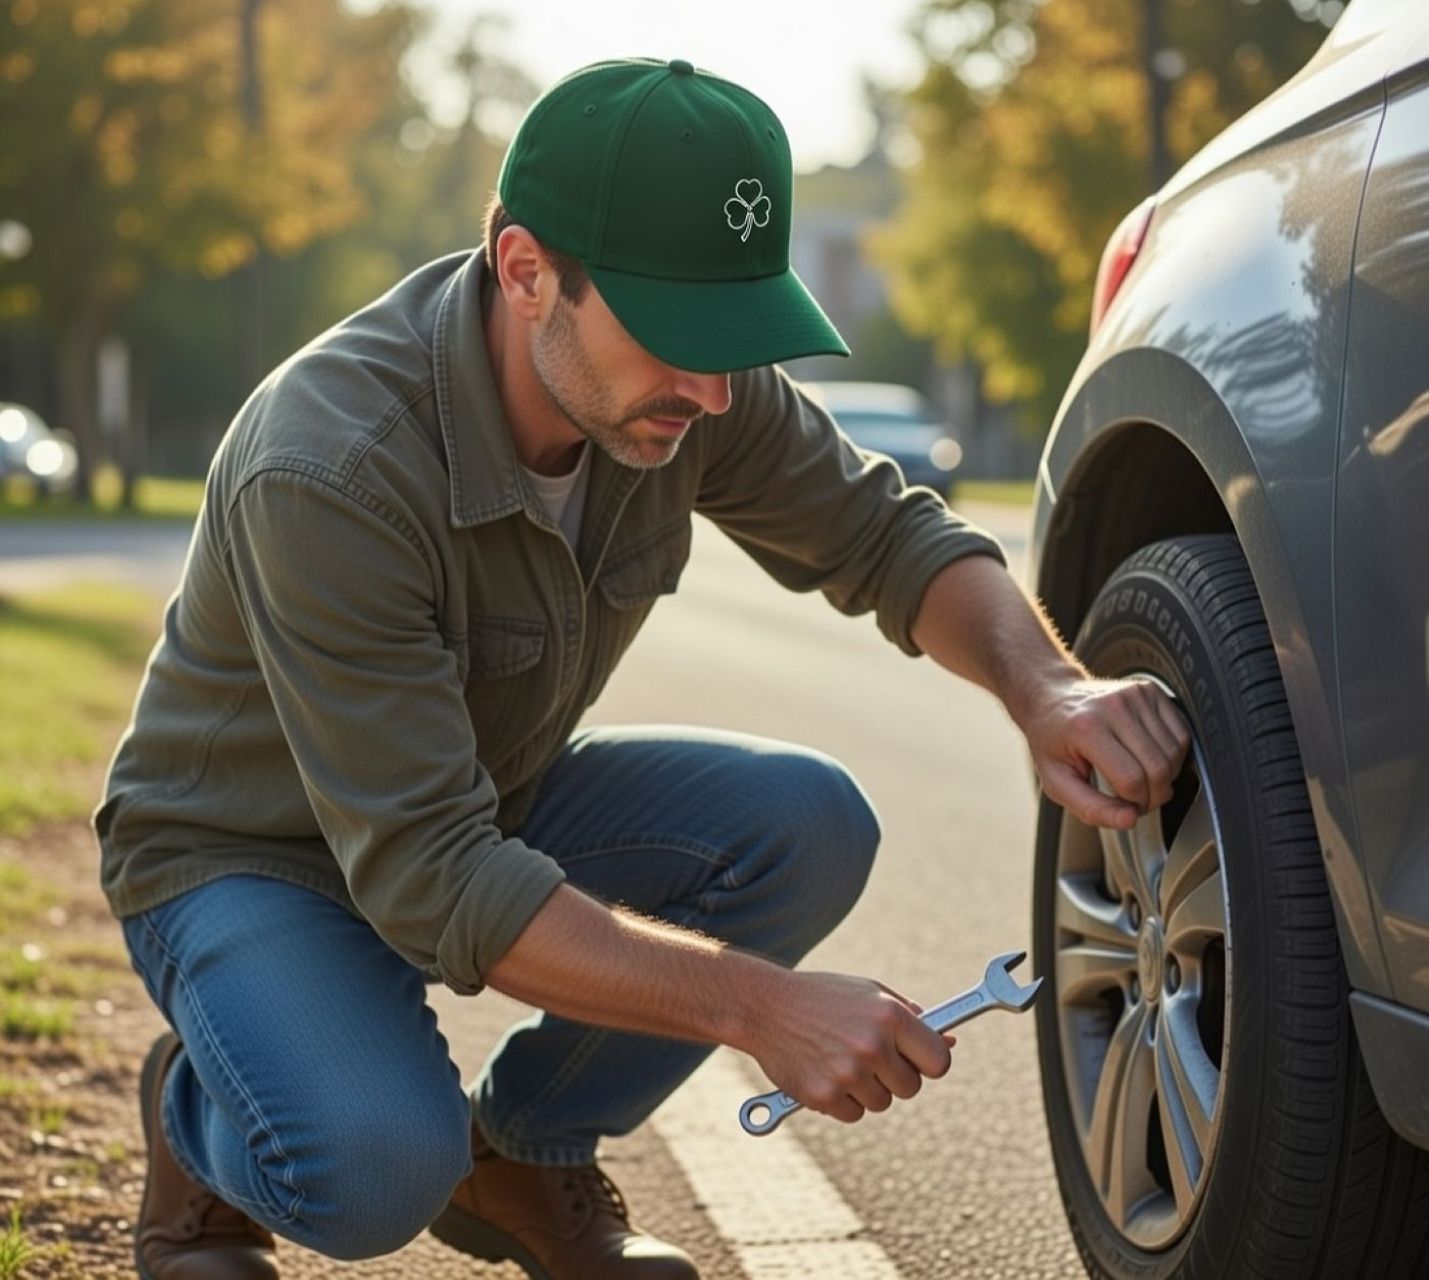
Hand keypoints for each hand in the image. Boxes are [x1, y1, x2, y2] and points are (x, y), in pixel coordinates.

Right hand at [744, 970, 954, 1123]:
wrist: (764, 1006)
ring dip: (866, 1089)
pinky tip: (824, 1071)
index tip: (918, 1060)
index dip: (930, 1063)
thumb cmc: (823, 997)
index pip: (940, 1061)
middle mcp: (873, 1046)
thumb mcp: (870, 993)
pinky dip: (842, 1101)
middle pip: (911, 1088)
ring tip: (839, 1058)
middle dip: (895, 1077)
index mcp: (890, 1017)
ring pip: (881, 1103)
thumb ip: (910, 1016)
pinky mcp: (825, 1096)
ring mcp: (848, 1074)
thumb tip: (949, 1041)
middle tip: (869, 1056)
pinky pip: (853, 1114)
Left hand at [1017, 672, 1191, 829]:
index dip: (1135, 804)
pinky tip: (1151, 760)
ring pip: (1174, 752)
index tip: (1127, 807)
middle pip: (1158, 767)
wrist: (1050, 698)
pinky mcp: (1150, 690)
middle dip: (1155, 795)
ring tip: (1142, 779)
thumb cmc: (1052, 741)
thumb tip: (1130, 820)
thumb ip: (1092, 807)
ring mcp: (1134, 695)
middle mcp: (1113, 706)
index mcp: (1086, 728)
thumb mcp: (1057, 782)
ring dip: (1166, 777)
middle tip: (1139, 799)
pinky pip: (1181, 733)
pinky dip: (1174, 756)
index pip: (1131, 779)